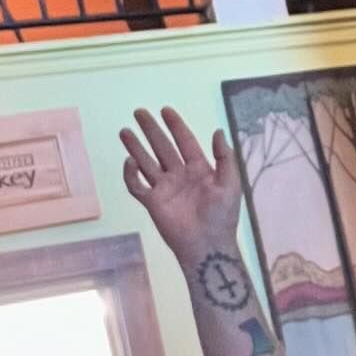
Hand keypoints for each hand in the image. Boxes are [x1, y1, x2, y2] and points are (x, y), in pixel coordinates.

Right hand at [120, 107, 241, 265]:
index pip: (185, 142)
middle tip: (139, 112)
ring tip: (125, 131)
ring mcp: (165, 188)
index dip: (176, 126)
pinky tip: (129, 161)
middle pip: (162, 147)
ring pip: (146, 162)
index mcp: (200, 169)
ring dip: (136, 147)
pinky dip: (130, 174)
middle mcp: (180, 175)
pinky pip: (137, 186)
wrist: (208, 244)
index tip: (165, 110)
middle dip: (152, 130)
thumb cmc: (223, 216)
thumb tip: (218, 130)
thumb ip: (225, 157)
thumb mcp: (231, 183)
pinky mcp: (152, 203)